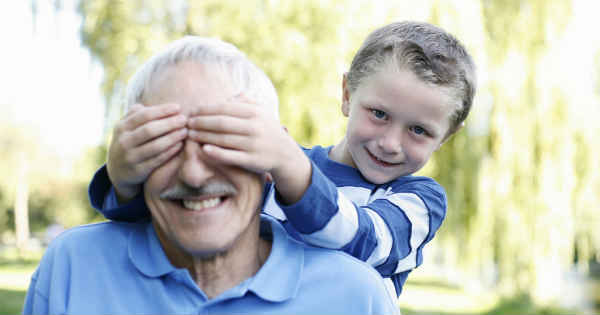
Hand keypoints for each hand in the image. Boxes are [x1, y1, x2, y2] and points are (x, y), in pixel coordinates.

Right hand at [107, 103, 187, 201]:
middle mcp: (124, 141)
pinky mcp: (138, 170)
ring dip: (173, 137)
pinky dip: (170, 151)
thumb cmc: (129, 143)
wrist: (118, 171)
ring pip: (155, 146)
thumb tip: (151, 104)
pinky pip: (157, 159)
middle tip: (184, 120)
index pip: (144, 115)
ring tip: (185, 131)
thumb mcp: (126, 128)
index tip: (178, 107)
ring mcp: (130, 157)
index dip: (162, 110)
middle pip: (150, 129)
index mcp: (122, 127)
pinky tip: (180, 145)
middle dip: (169, 123)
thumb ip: (136, 115)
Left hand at [187, 95, 310, 203]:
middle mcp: (254, 127)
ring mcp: (253, 144)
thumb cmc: (267, 130)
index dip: (205, 109)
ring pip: (223, 139)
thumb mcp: (261, 112)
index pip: (224, 108)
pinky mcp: (252, 160)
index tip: (192, 111)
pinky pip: (230, 156)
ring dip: (203, 136)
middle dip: (201, 122)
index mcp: (254, 112)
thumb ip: (245, 101)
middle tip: (187, 123)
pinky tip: (204, 149)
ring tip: (190, 135)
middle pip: (220, 123)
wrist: (284, 153)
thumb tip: (228, 95)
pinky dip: (216, 152)